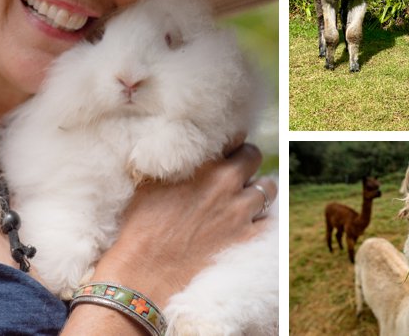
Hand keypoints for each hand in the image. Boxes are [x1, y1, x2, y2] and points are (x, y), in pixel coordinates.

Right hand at [90, 143, 275, 307]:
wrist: (145, 269)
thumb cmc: (140, 225)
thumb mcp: (149, 182)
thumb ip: (173, 164)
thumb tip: (178, 152)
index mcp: (203, 165)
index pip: (233, 139)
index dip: (228, 145)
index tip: (223, 152)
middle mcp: (226, 183)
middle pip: (253, 157)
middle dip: (245, 161)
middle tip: (234, 172)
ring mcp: (239, 212)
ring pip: (267, 188)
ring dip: (257, 188)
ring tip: (243, 196)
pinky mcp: (245, 239)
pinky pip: (268, 221)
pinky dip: (261, 218)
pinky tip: (248, 221)